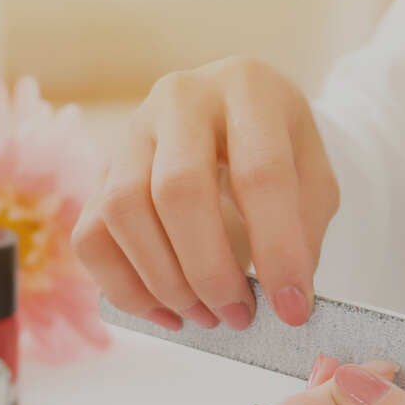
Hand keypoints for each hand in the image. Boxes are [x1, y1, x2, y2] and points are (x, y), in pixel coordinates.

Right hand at [74, 57, 336, 331]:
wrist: (233, 119)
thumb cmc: (277, 150)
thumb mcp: (312, 178)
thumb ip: (303, 233)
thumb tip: (282, 304)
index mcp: (247, 88)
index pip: (260, 172)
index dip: (278, 249)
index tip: (293, 308)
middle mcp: (180, 99)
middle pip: (179, 189)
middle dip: (210, 270)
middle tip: (238, 316)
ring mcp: (130, 133)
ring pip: (124, 211)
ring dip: (164, 281)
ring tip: (204, 315)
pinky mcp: (100, 172)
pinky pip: (91, 238)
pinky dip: (124, 288)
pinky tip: (166, 312)